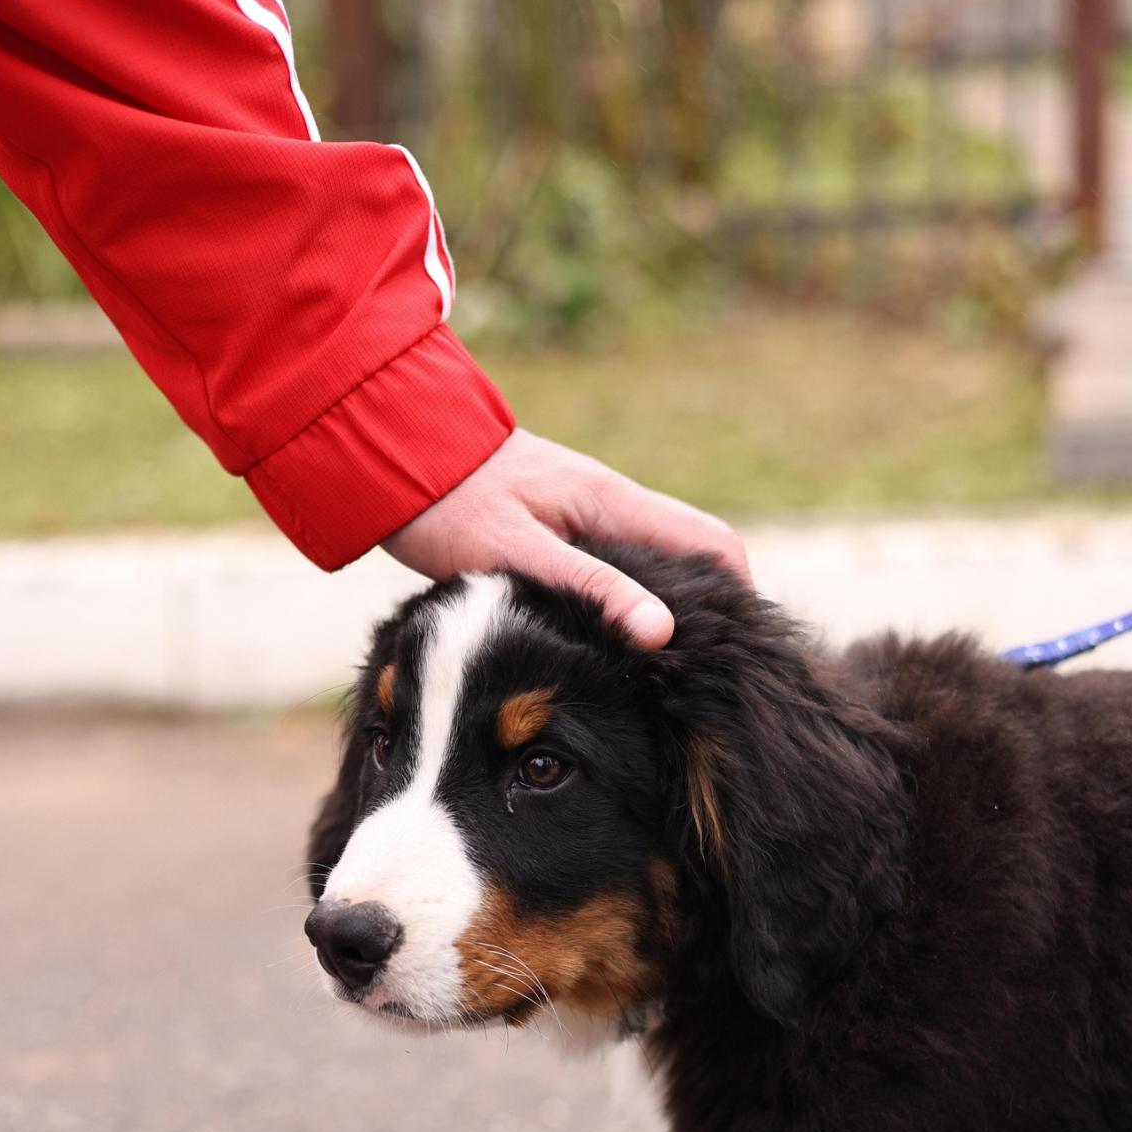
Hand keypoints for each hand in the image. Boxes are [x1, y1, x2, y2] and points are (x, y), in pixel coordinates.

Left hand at [383, 428, 750, 647]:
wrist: (393, 455)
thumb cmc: (449, 502)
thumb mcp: (518, 553)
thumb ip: (591, 589)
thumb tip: (662, 632)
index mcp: (617, 503)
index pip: (713, 546)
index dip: (739, 599)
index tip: (736, 653)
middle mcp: (616, 507)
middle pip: (696, 562)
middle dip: (711, 614)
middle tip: (705, 677)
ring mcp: (593, 520)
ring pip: (657, 570)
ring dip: (667, 614)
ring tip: (666, 677)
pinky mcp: (565, 535)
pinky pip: (619, 573)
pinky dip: (629, 608)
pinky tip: (613, 651)